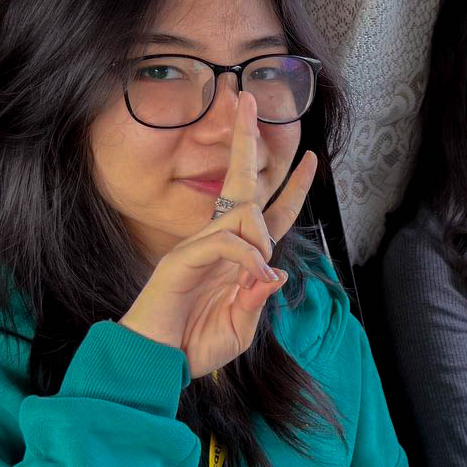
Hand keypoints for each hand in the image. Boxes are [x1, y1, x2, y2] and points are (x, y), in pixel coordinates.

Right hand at [119, 93, 316, 376]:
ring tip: (255, 271)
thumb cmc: (193, 347)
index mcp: (233, 258)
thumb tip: (275, 271)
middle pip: (241, 186)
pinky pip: (224, 243)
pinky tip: (250, 275)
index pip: (267, 214)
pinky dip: (245, 257)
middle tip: (250, 102)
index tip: (310, 159)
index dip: (290, 189)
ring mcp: (195, 248)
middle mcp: (215, 244)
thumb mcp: (240, 327)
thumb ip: (258, 298)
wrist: (156, 364)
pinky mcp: (180, 259)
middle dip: (248, 142)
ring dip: (260, 236)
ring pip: (240, 214)